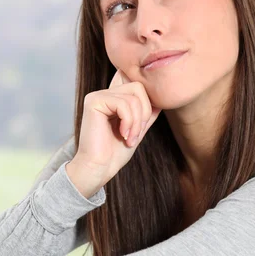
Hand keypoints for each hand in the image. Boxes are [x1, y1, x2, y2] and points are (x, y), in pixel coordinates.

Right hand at [66, 69, 161, 195]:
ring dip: (136, 122)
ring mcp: (97, 96)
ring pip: (132, 97)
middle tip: (137, 134)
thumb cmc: (115, 153)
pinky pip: (123, 104)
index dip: (147, 107)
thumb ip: (146, 113)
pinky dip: (128, 122)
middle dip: (144, 112)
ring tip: (129, 138)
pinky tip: (122, 134)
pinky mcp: (94, 102)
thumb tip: (160, 99)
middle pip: (138, 87)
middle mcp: (104, 93)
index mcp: (113, 98)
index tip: (140, 129)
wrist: (98, 168)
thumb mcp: (137, 129)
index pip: (140, 87)